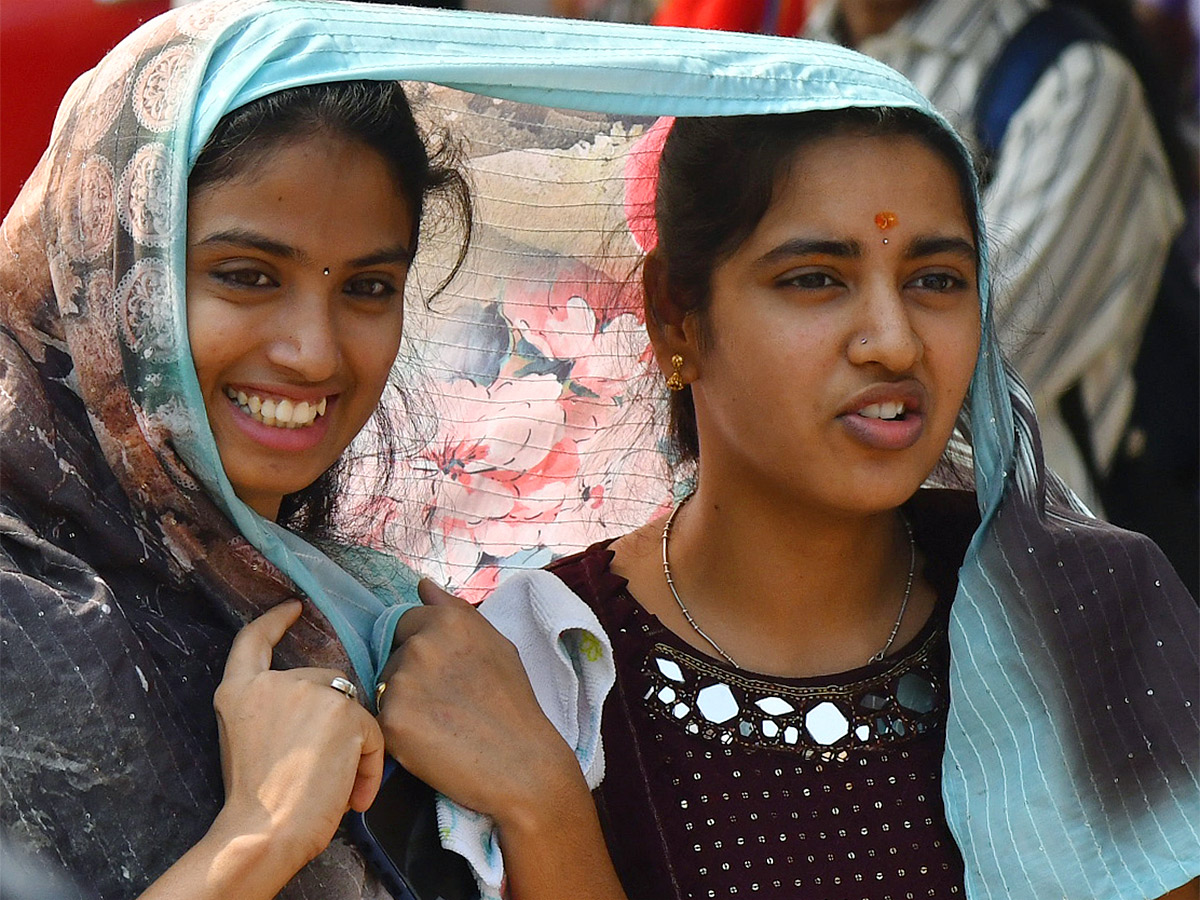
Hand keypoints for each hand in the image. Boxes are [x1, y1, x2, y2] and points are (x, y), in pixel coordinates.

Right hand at [212, 600, 384, 869]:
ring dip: (354, 750)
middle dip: (335, 723)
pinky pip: (374, 735)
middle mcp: (274, 682)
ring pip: (353, 711)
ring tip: (337, 791)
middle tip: (323, 774)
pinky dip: (370, 768)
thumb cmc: (256, 805)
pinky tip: (352, 797)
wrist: (262, 832)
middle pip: (325, 683)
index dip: (274, 621)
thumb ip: (275, 713)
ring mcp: (310, 692)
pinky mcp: (345, 711)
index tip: (293, 607)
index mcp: (240, 692)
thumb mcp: (248, 742)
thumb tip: (324, 708)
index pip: (253, 641)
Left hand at [376, 580, 582, 826]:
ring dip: (402, 700)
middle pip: (393, 653)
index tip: (443, 673)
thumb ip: (455, 610)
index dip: (422, 646)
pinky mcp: (391, 719)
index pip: (406, 621)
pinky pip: (382, 717)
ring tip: (439, 723)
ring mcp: (404, 681)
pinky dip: (399, 730)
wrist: (521, 764)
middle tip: (445, 702)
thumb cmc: (513, 703)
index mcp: (449, 620)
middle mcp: (422, 643)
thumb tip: (422, 584)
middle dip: (411, 673)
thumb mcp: (495, 644)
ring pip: (385, 684)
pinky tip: (428, 741)